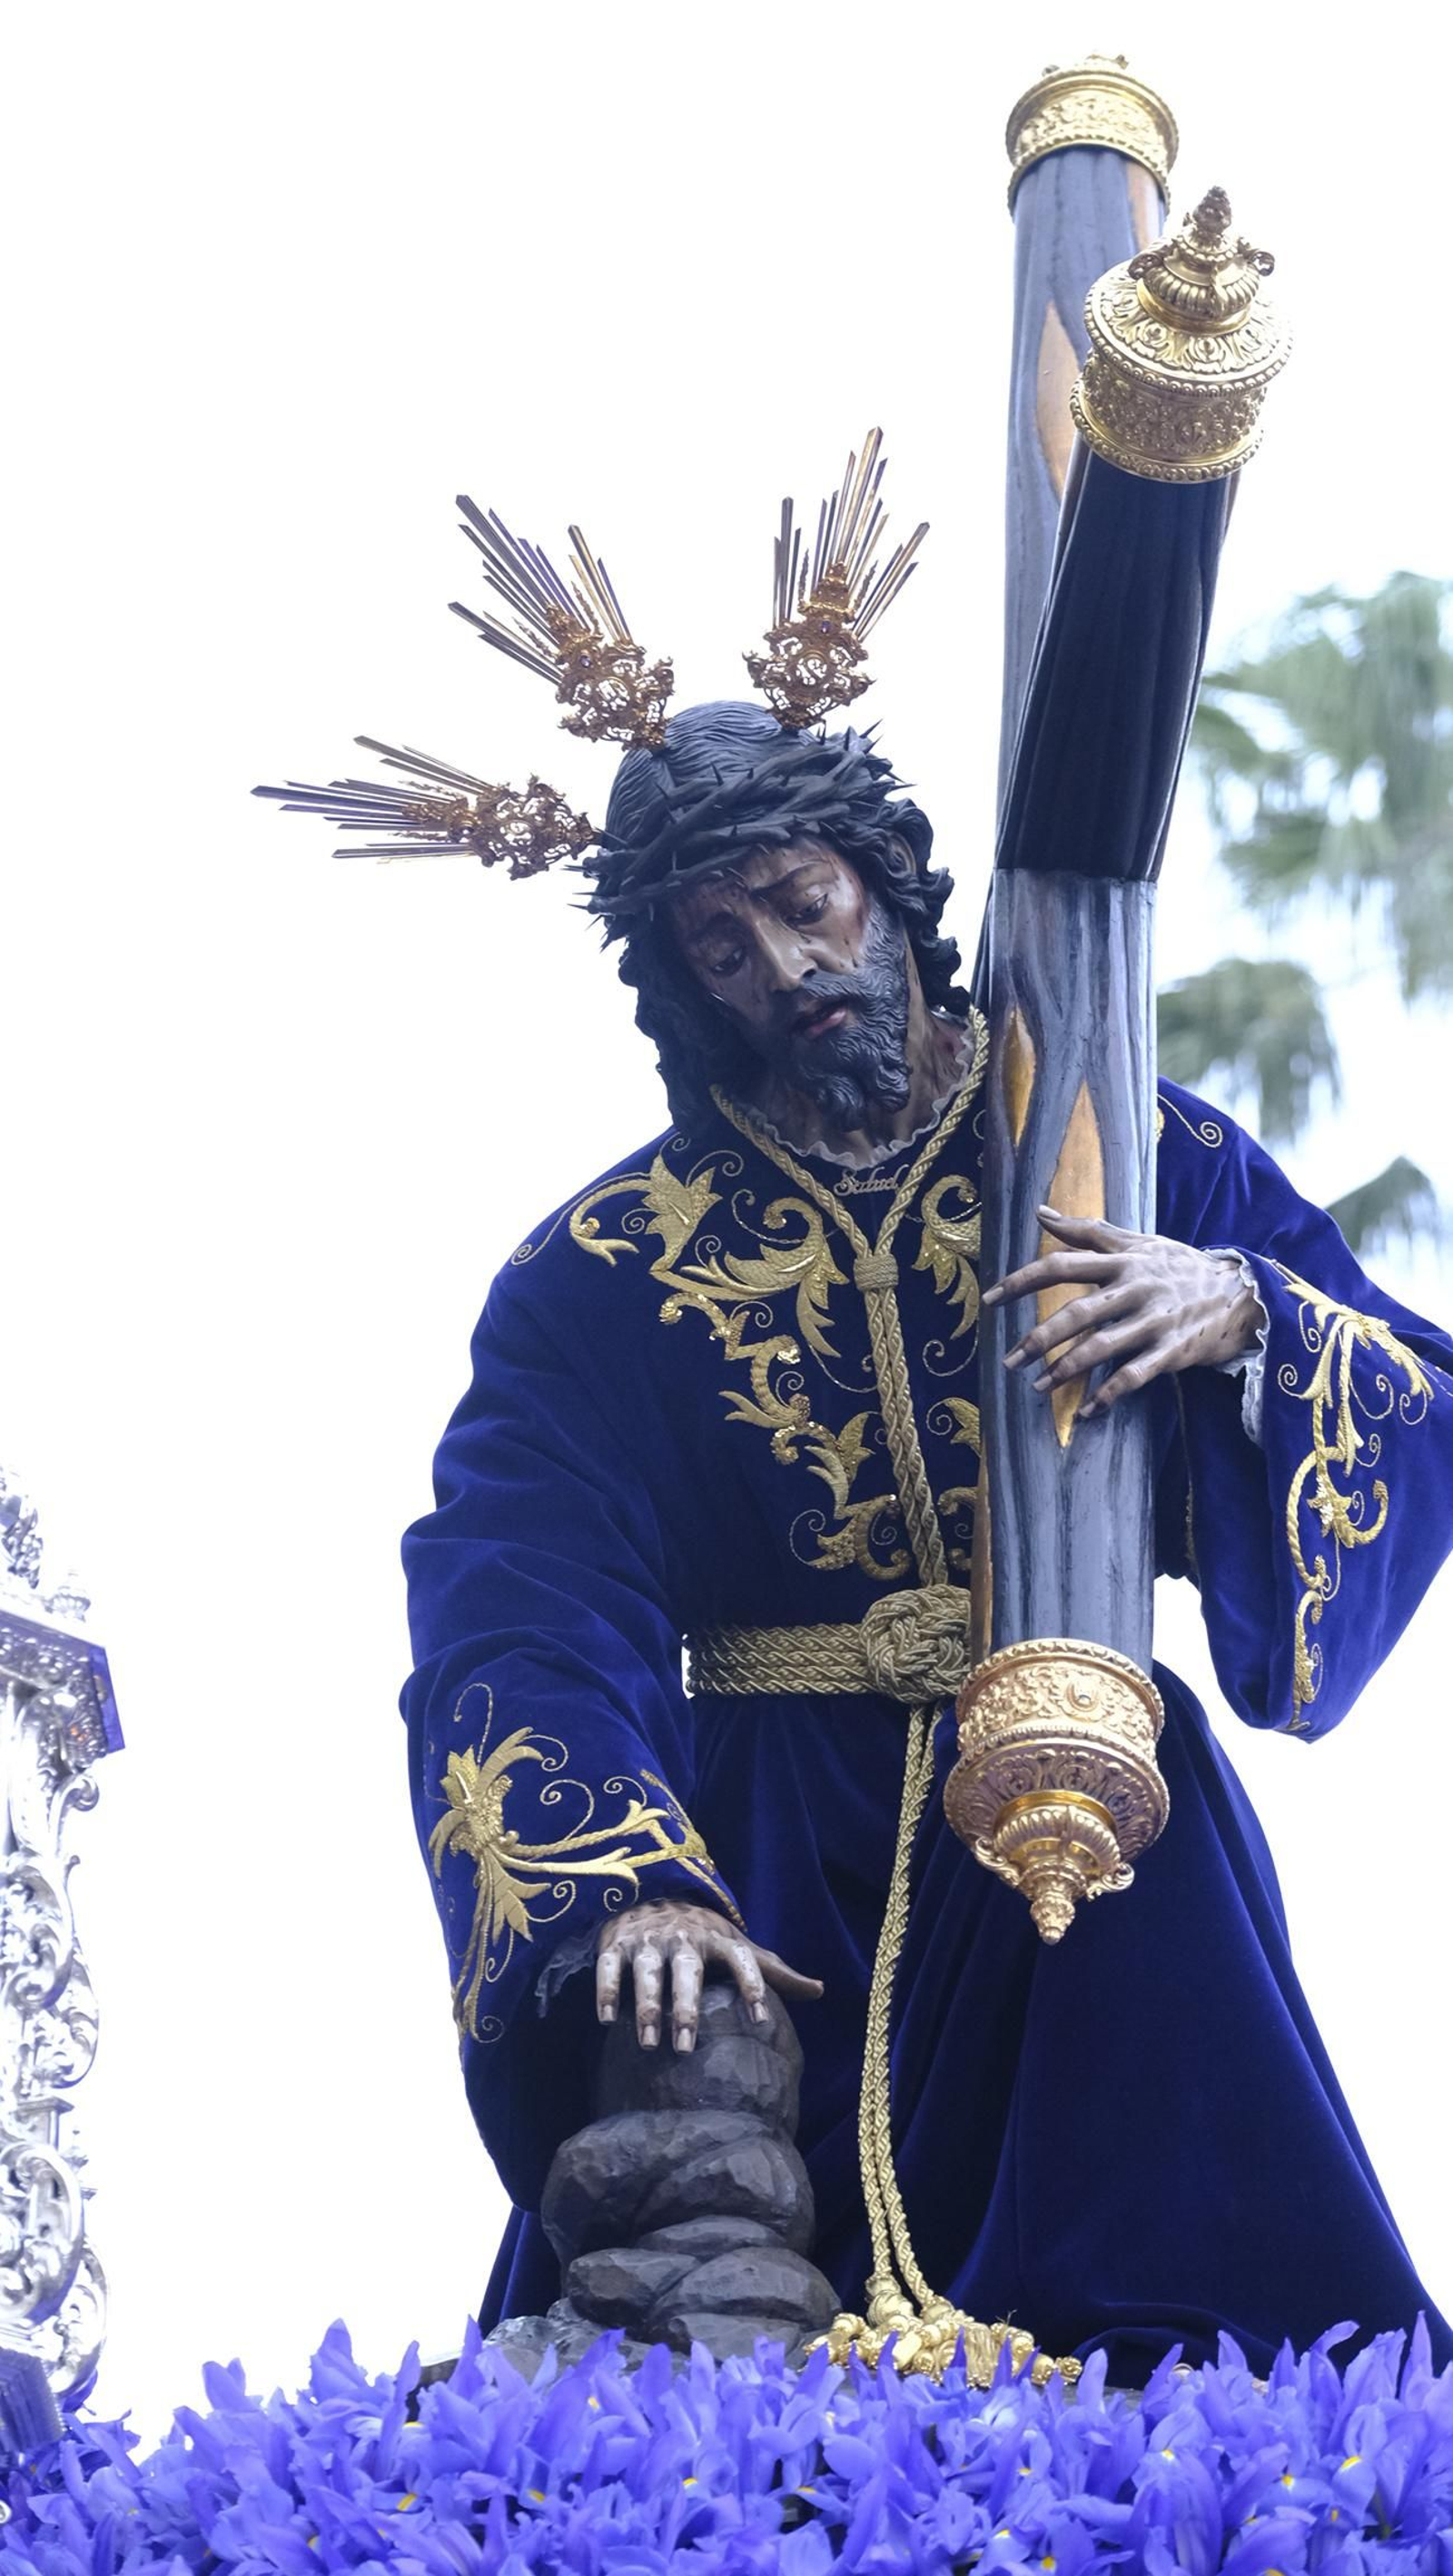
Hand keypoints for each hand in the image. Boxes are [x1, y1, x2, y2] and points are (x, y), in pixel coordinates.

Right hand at [594, 1899, 822, 2053]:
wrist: (652, 1887)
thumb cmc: (703, 1932)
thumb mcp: (738, 1945)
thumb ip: (773, 1971)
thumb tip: (821, 1991)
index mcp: (719, 1939)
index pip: (742, 1960)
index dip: (753, 1986)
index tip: (760, 2019)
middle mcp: (685, 1939)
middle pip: (687, 1972)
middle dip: (685, 2009)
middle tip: (685, 2049)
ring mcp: (649, 1939)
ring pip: (647, 1972)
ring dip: (646, 2006)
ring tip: (648, 2043)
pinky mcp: (616, 1941)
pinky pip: (608, 1966)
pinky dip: (606, 1990)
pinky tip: (607, 2019)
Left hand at [982, 1207, 1263, 1421]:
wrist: (1242, 1293)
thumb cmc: (1180, 1266)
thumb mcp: (1139, 1241)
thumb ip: (1087, 1230)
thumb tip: (1040, 1213)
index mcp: (1123, 1260)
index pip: (1061, 1265)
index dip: (1022, 1281)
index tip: (990, 1299)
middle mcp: (1135, 1288)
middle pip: (1077, 1312)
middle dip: (1039, 1339)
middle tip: (1009, 1361)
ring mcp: (1155, 1321)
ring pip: (1102, 1347)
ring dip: (1066, 1370)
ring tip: (1039, 1388)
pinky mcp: (1173, 1351)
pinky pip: (1134, 1376)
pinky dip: (1108, 1395)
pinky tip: (1087, 1410)